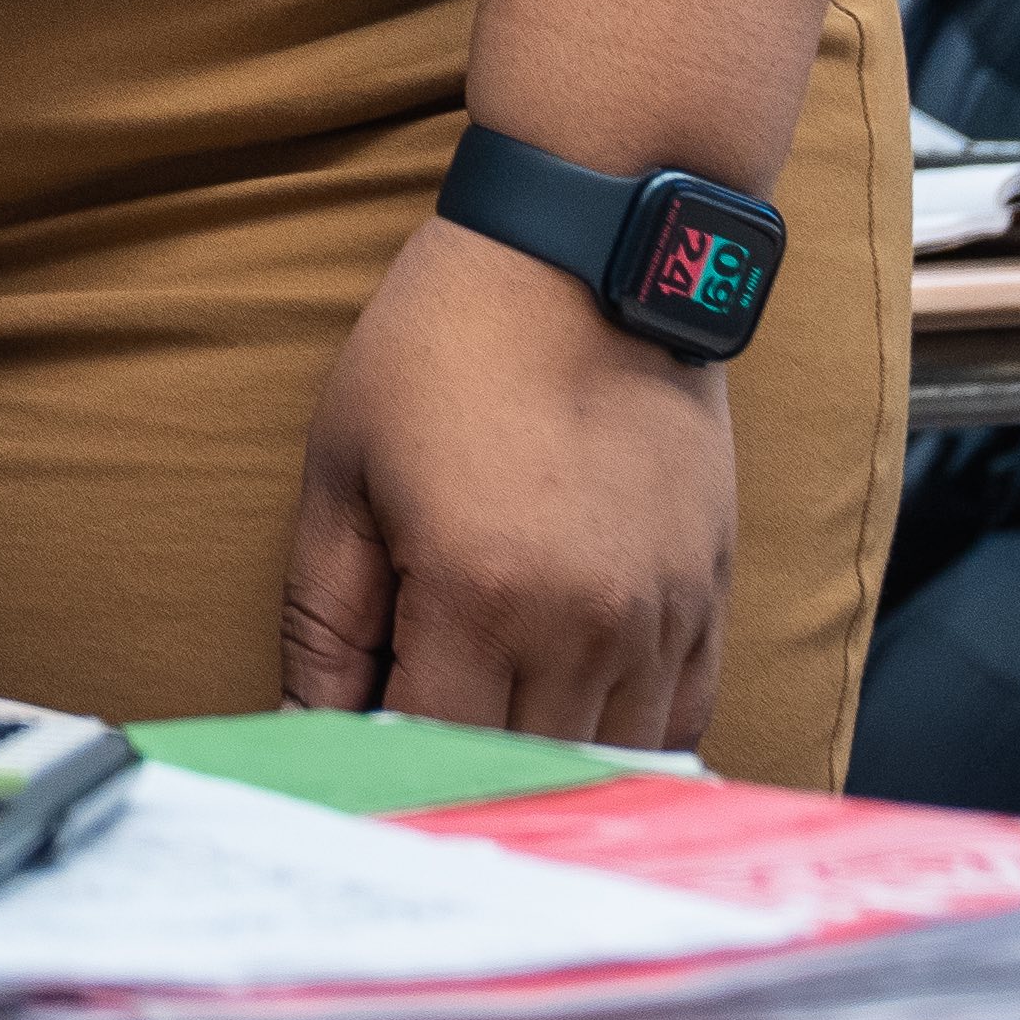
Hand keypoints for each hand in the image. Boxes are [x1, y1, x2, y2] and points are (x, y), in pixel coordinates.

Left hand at [278, 215, 735, 750]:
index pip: (429, 747)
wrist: (582, 252)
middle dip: (459, 762)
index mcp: (478, 593)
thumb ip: (324, 619)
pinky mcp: (710, 590)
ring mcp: (659, 613)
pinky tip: (577, 702)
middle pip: (520, 767)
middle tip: (418, 714)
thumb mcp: (344, 471)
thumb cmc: (443, 348)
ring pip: (605, 757)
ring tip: (495, 703)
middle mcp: (583, 623)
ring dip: (545, 753)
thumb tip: (309, 728)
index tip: (356, 738)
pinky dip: (626, 732)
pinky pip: (682, 714)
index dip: (383, 757)